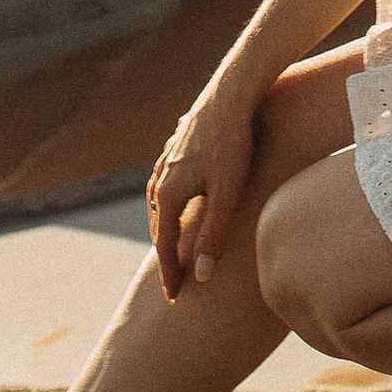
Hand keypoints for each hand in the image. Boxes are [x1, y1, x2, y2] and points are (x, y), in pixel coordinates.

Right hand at [147, 86, 257, 297]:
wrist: (232, 93)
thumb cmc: (233, 145)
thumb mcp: (227, 196)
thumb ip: (213, 236)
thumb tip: (200, 277)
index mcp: (168, 195)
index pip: (165, 246)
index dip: (170, 274)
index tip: (173, 298)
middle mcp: (161, 178)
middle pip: (158, 225)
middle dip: (165, 253)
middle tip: (173, 279)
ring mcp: (168, 159)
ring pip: (159, 201)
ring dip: (164, 225)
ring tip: (172, 243)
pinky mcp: (179, 144)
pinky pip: (167, 180)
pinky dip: (168, 199)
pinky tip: (175, 195)